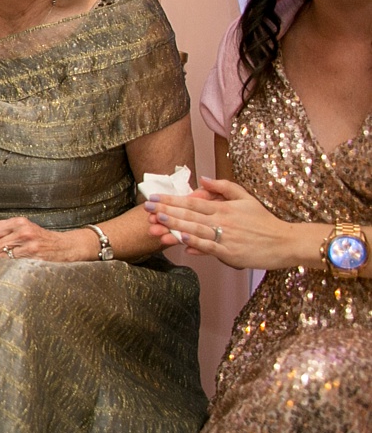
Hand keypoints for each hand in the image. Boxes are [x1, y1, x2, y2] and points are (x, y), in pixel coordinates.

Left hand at [0, 216, 94, 262]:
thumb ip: (1, 236)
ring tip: (19, 260)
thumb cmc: (42, 240)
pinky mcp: (34, 260)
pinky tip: (22, 266)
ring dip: (6, 262)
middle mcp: (24, 232)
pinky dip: (12, 269)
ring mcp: (29, 247)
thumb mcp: (23, 231)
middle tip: (14, 254)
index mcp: (20, 222)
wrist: (68, 248)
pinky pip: (11, 267)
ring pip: (0, 259)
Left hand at [147, 177, 307, 269]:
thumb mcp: (246, 198)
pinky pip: (209, 247)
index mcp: (224, 208)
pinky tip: (181, 240)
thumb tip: (203, 179)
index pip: (192, 202)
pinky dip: (195, 244)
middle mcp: (222, 221)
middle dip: (167, 211)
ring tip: (158, 222)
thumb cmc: (264, 221)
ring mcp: (226, 237)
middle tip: (147, 208)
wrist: (284, 242)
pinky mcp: (230, 252)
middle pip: (189, 215)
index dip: (172, 200)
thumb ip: (224, 187)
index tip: (154, 197)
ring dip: (175, 226)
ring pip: (196, 230)